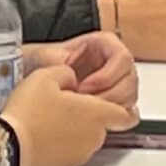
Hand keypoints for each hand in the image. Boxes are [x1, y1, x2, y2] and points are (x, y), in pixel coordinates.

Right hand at [0, 65, 139, 165]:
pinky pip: (73, 150)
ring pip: (88, 137)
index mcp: (96, 113)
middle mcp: (94, 136)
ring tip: (52, 118)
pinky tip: (46, 133)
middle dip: (91, 114)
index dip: (127, 108)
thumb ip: (67, 72)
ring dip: (78, 128)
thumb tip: (72, 77)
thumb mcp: (46, 76)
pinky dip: (65, 142)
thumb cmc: (28, 113)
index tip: (125, 105)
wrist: (9, 146)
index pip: (126, 114)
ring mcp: (81, 154)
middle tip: (70, 104)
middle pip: (103, 124)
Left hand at [22, 31, 138, 109]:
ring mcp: (117, 82)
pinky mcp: (115, 101)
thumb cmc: (43, 63)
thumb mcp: (44, 57)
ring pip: (130, 97)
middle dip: (108, 95)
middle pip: (130, 80)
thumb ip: (54, 59)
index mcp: (104, 44)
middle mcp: (114, 62)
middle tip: (85, 104)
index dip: (107, 75)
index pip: (122, 58)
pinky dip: (114, 119)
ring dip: (110, 108)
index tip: (85, 87)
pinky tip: (96, 121)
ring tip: (85, 113)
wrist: (35, 80)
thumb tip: (63, 66)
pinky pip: (126, 112)